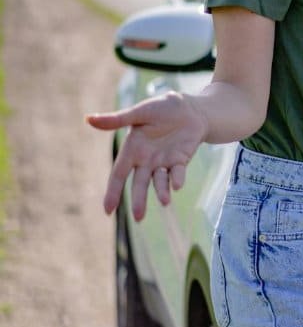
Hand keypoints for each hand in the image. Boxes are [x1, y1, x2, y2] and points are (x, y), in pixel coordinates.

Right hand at [87, 91, 208, 220]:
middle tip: (138, 218)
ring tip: (165, 201)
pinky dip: (177, 179)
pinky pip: (177, 173)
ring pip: (159, 182)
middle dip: (139, 200)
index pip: (119, 174)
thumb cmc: (162, 108)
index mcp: (132, 150)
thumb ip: (117, 120)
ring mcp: (164, 162)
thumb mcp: (139, 112)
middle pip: (139, 184)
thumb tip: (88, 119)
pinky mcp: (181, 160)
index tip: (108, 211)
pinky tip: (177, 185)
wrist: (190, 108)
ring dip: (161, 192)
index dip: (113, 192)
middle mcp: (146, 160)